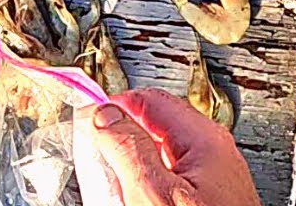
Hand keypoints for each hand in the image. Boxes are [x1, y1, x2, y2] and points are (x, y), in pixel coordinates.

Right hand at [76, 88, 259, 205]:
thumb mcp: (151, 191)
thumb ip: (126, 147)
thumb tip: (104, 115)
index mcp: (203, 140)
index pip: (145, 100)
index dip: (111, 108)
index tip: (86, 123)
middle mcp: (210, 155)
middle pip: (148, 129)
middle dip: (118, 145)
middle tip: (100, 168)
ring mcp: (209, 181)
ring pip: (152, 159)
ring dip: (128, 173)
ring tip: (119, 196)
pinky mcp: (203, 202)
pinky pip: (163, 185)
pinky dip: (142, 191)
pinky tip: (135, 204)